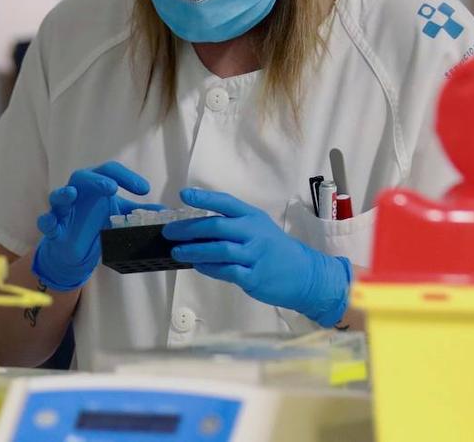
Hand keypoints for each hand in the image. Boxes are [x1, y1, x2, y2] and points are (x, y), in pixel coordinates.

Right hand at [32, 162, 156, 290]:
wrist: (75, 249)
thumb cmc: (95, 223)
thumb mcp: (118, 217)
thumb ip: (137, 212)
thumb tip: (164, 212)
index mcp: (95, 184)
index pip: (109, 171)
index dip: (127, 178)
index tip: (145, 190)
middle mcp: (77, 191)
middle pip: (83, 176)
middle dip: (96, 180)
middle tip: (112, 187)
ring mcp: (63, 208)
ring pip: (58, 195)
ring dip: (64, 194)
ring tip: (71, 194)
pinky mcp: (53, 226)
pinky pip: (46, 220)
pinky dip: (47, 221)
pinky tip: (52, 223)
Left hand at [163, 188, 351, 327]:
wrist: (304, 274)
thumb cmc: (275, 249)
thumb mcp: (259, 227)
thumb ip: (233, 224)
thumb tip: (196, 226)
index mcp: (253, 217)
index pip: (226, 202)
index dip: (204, 198)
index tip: (183, 195)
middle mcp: (254, 233)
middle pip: (216, 228)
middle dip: (188, 229)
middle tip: (169, 232)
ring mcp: (254, 255)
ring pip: (218, 251)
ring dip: (193, 251)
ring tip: (176, 252)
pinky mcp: (253, 277)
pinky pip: (225, 271)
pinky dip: (208, 268)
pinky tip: (197, 266)